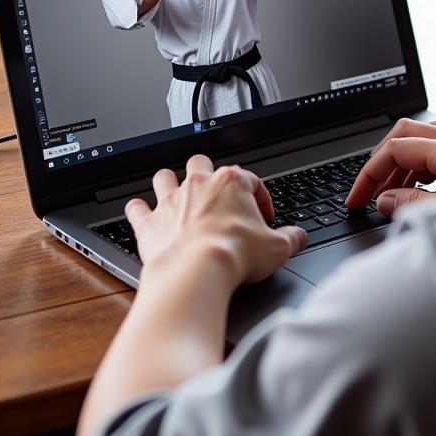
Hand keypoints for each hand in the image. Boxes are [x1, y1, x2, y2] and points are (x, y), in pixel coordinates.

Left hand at [125, 155, 307, 287]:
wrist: (197, 272)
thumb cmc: (234, 254)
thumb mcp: (276, 248)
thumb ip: (291, 238)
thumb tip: (298, 237)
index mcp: (231, 182)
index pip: (250, 179)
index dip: (260, 197)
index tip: (263, 216)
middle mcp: (199, 184)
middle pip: (201, 163)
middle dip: (207, 174)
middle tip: (216, 195)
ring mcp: (171, 201)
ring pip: (165, 176)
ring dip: (169, 183)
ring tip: (176, 194)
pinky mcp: (149, 223)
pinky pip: (137, 208)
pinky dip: (138, 210)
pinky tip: (141, 213)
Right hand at [346, 117, 435, 216]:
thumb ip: (418, 207)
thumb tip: (386, 202)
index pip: (396, 148)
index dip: (370, 174)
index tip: (357, 198)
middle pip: (402, 134)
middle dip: (380, 164)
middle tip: (367, 194)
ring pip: (417, 137)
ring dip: (399, 166)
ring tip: (391, 198)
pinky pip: (434, 144)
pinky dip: (418, 165)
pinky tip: (418, 191)